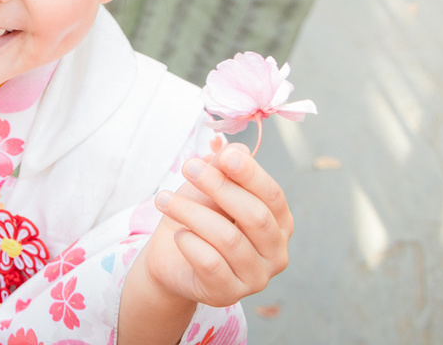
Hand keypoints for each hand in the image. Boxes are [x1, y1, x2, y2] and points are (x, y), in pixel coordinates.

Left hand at [142, 143, 292, 307]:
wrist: (170, 257)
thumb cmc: (197, 216)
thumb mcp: (208, 187)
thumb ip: (223, 170)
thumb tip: (237, 149)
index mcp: (279, 222)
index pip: (272, 195)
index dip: (250, 174)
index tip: (225, 156)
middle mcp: (276, 252)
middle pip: (254, 216)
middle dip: (219, 187)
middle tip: (188, 167)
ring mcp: (256, 278)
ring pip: (228, 239)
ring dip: (191, 212)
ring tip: (163, 199)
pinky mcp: (229, 294)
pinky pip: (211, 263)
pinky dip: (190, 242)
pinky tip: (178, 234)